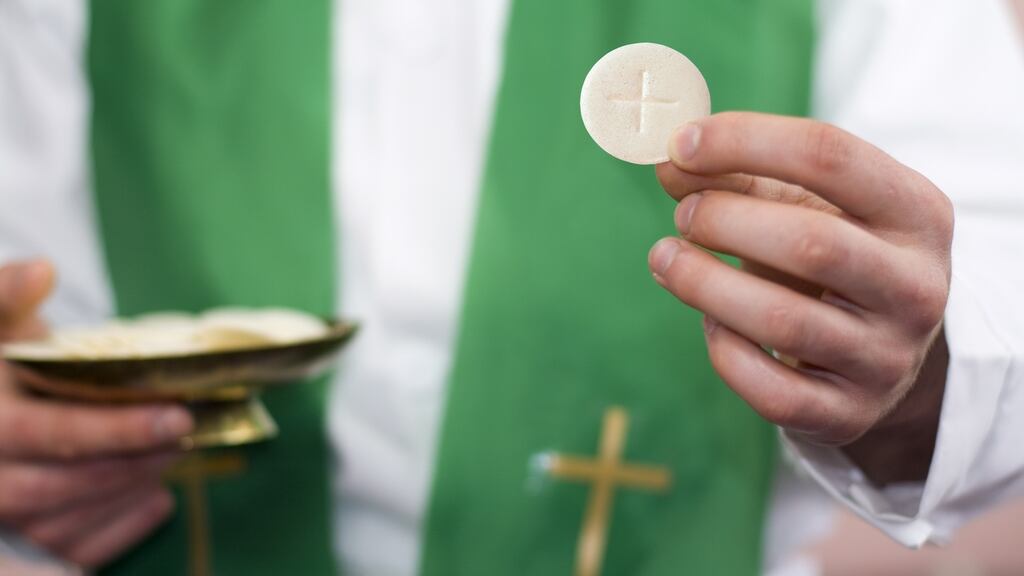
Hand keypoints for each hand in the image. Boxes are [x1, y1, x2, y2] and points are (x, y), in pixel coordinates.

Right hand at [0, 260, 192, 567]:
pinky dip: (117, 530)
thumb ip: (6, 293)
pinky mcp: (19, 539)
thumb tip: (40, 270)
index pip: (49, 433)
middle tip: (189, 434)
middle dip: (134, 460)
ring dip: (129, 490)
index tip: (178, 416)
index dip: (117, 430)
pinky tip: (158, 499)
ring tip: (177, 456)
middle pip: (62, 484)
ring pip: (65, 520)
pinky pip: (68, 550)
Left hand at [649, 113, 952, 484]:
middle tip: (683, 215)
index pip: (830, 156)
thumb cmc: (833, 261)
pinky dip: (724, 351)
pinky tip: (710, 322)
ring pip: (782, 322)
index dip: (744, 142)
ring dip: (703, 284)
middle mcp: (915, 287)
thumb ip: (739, 178)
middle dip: (724, 221)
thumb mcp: (807, 206)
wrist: (883, 356)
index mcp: (916, 213)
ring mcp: (886, 358)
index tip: (680, 144)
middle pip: (809, 242)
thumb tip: (668, 162)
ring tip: (665, 259)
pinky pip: (770, 390)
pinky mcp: (848, 414)